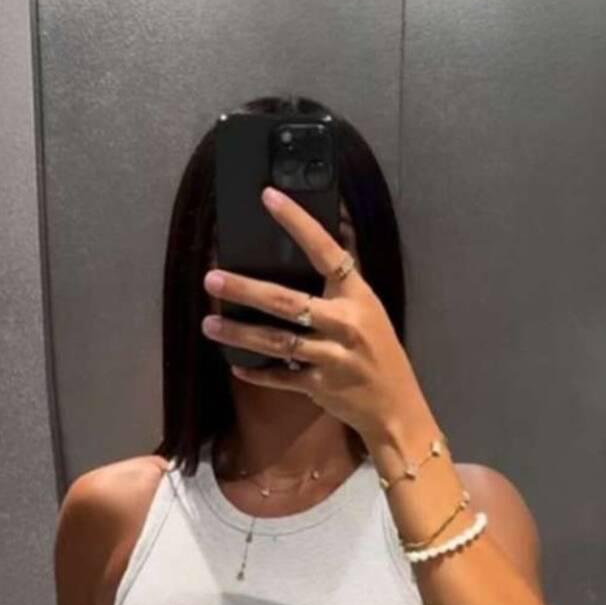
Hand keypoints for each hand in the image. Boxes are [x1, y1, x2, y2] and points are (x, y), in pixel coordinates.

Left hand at [201, 185, 429, 445]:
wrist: (396, 406)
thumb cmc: (380, 352)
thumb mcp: (371, 309)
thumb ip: (344, 280)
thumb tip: (333, 229)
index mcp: (357, 296)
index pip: (326, 251)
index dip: (298, 224)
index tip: (269, 198)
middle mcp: (345, 323)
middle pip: (288, 302)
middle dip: (246, 290)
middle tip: (212, 279)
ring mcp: (332, 357)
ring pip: (278, 342)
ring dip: (240, 333)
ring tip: (209, 324)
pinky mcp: (320, 386)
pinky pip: (282, 377)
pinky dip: (258, 373)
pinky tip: (236, 365)